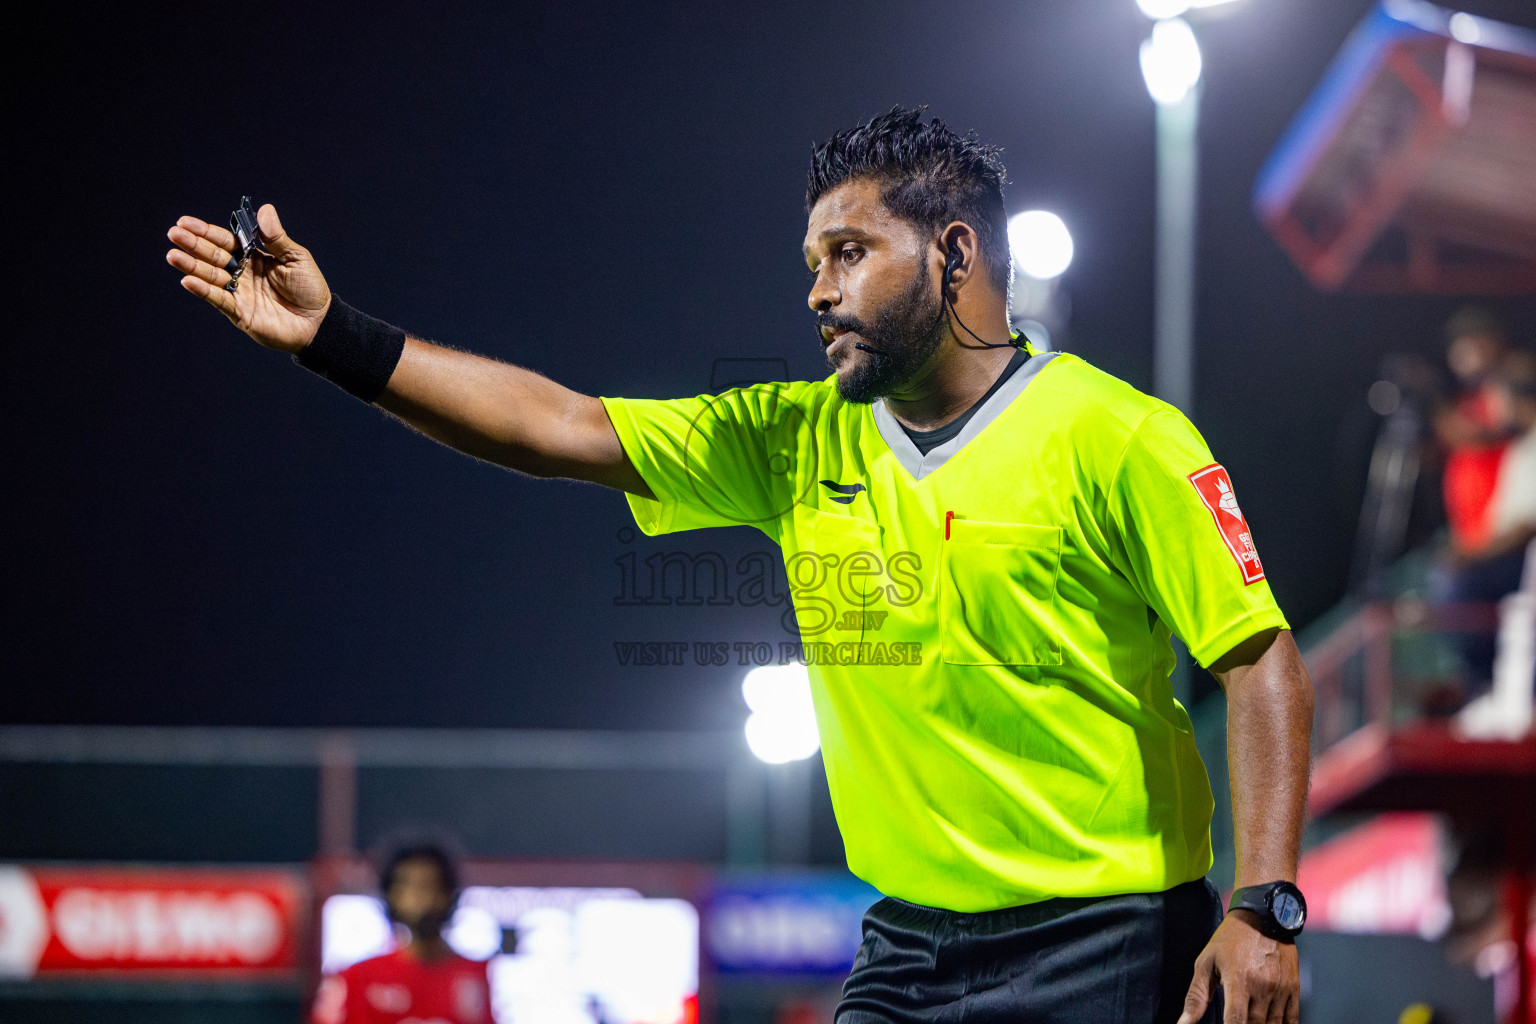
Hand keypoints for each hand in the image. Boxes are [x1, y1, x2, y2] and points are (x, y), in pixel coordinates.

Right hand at [166, 204, 330, 353]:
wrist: (319, 322)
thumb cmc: (310, 289)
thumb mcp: (296, 258)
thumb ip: (276, 238)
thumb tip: (264, 210)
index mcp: (254, 257)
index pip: (225, 241)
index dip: (206, 232)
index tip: (185, 222)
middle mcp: (242, 274)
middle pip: (213, 256)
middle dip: (193, 245)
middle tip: (174, 234)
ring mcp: (239, 293)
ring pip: (210, 277)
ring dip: (191, 266)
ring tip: (173, 255)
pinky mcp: (240, 313)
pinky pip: (218, 300)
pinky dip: (204, 291)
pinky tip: (188, 280)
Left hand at [1178, 912, 1298, 1023]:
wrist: (1262, 917)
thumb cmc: (1230, 940)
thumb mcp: (1206, 963)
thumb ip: (1196, 996)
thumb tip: (1183, 1023)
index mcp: (1238, 980)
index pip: (1236, 1021)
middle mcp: (1262, 986)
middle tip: (1236, 1021)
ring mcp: (1280, 988)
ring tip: (1249, 1021)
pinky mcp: (1293, 987)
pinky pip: (1292, 1019)